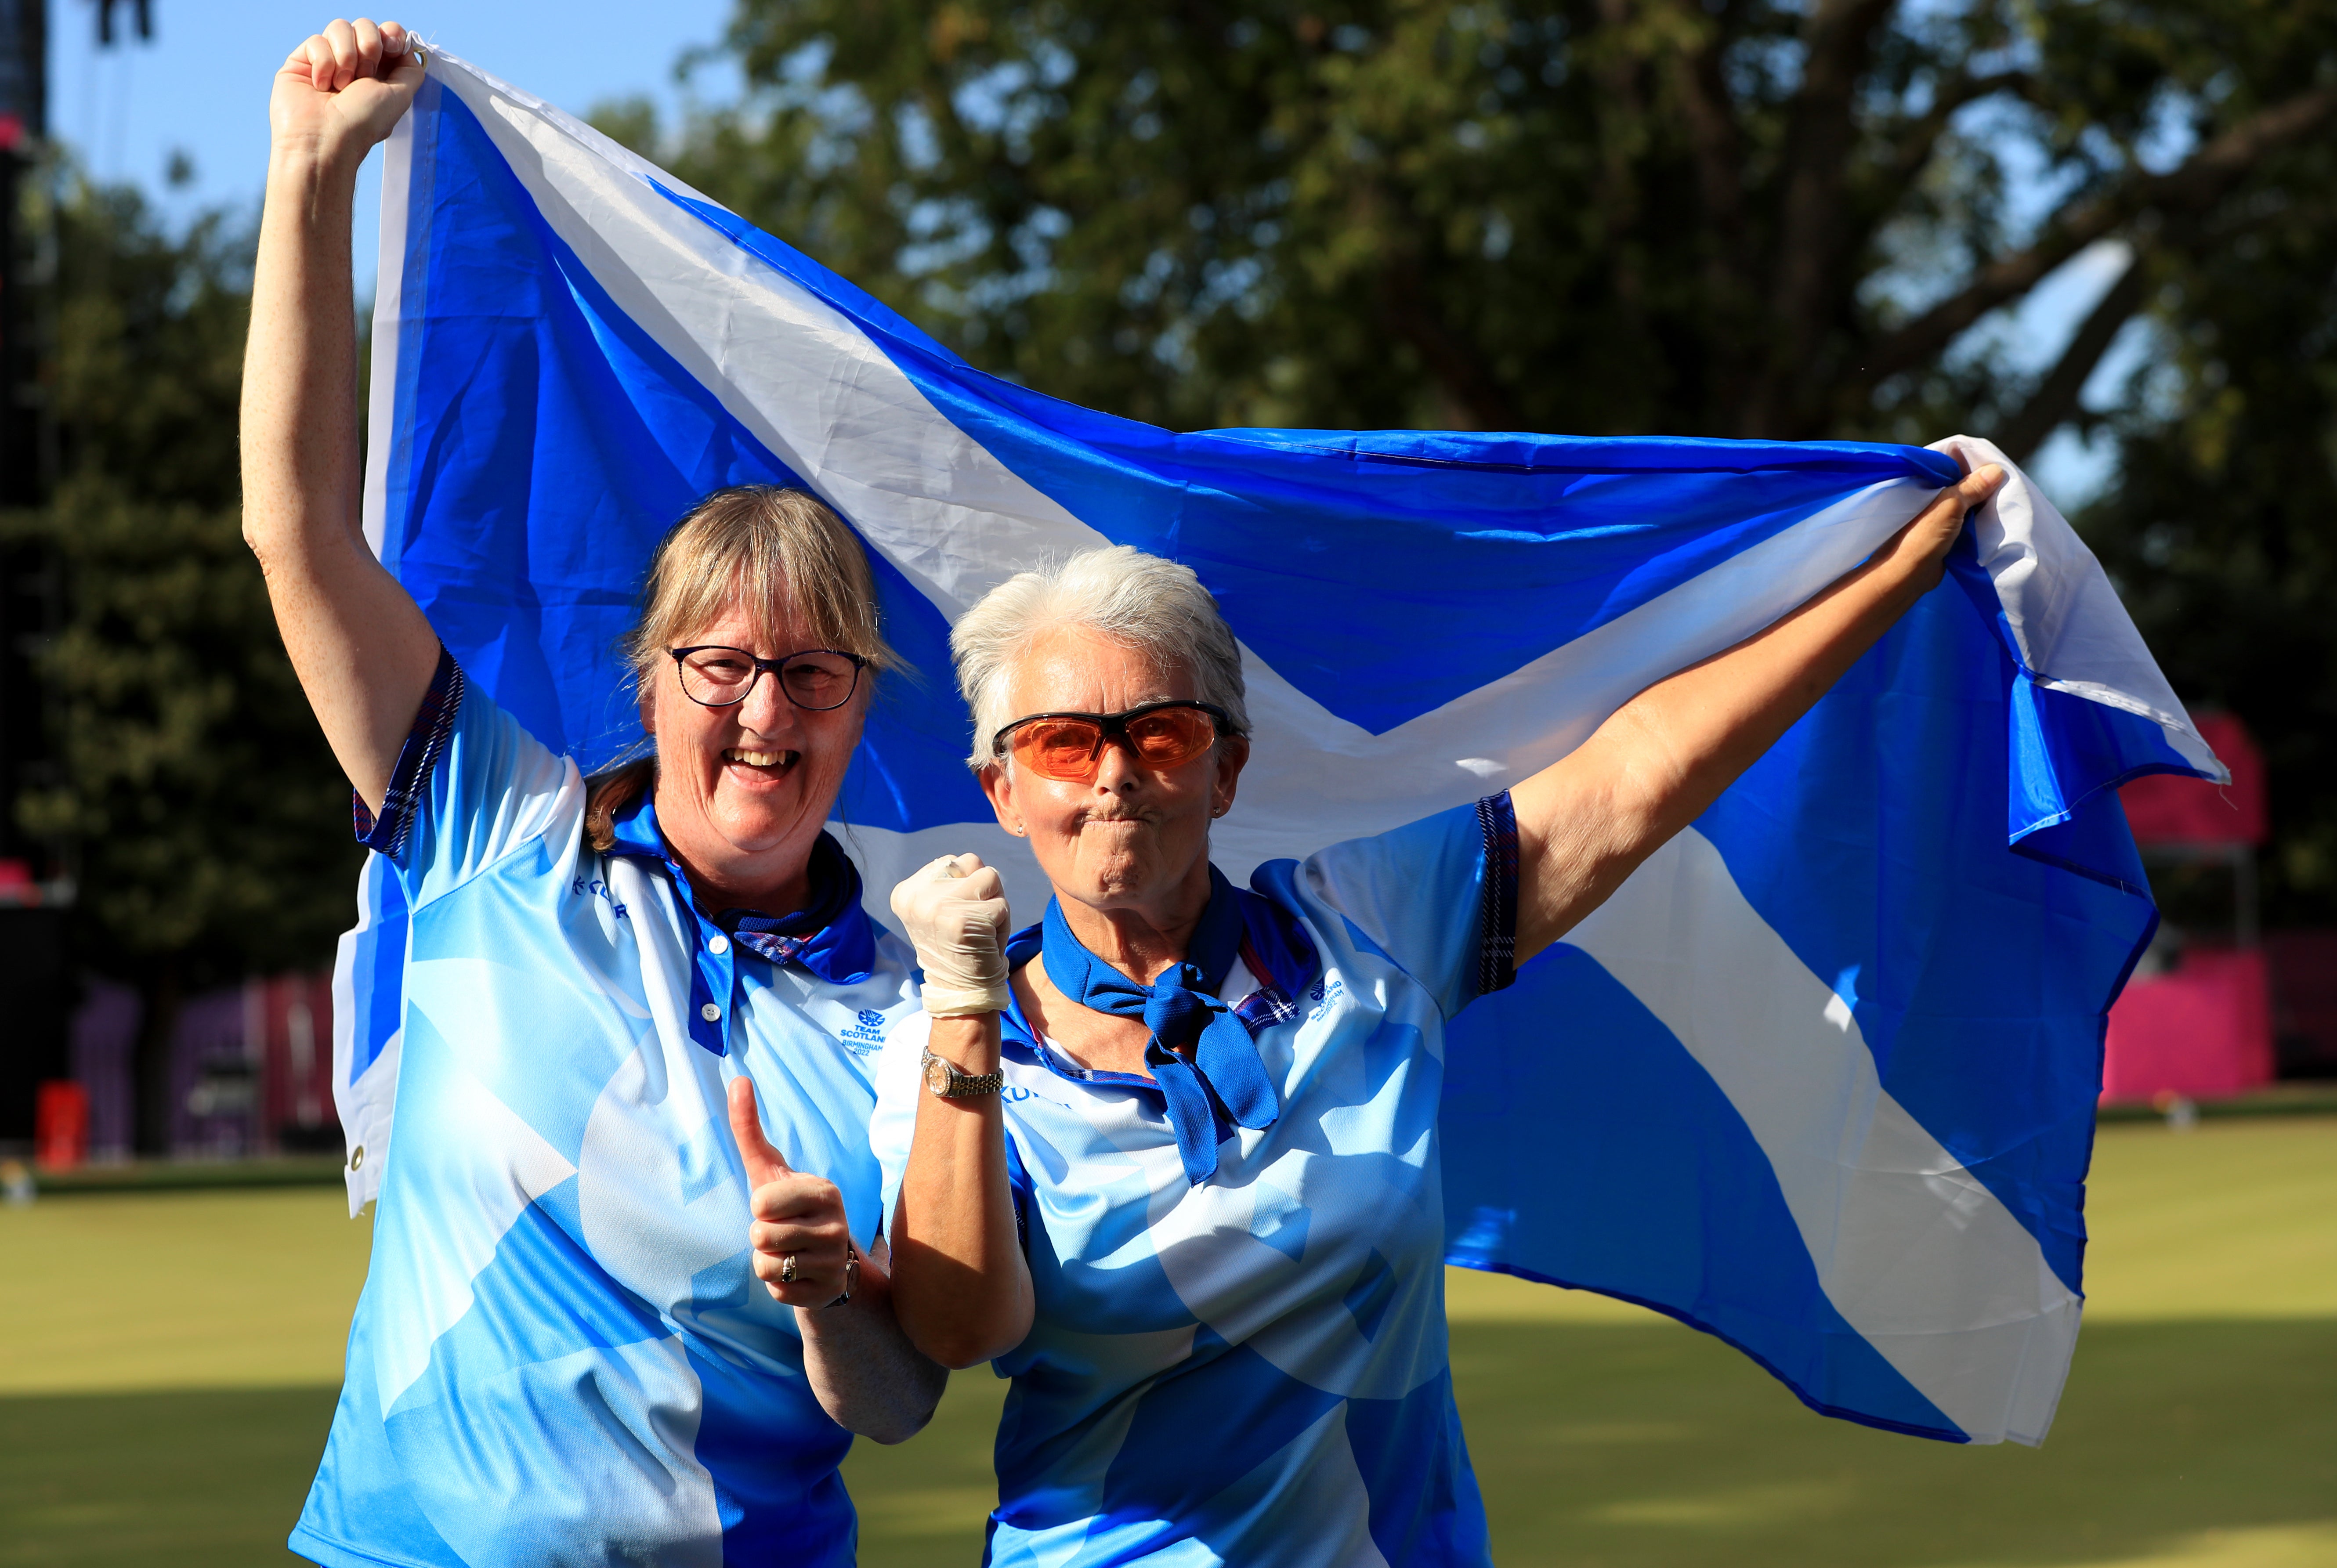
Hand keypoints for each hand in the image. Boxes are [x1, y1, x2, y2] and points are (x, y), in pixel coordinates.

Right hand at [271, 18, 424, 169]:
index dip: (392, 34)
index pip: (387, 33)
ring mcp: (327, 60)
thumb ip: (410, 70)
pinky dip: (323, 63)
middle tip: (364, 75)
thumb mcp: (400, 96)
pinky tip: (321, 85)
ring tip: (341, 85)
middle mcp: (354, 63)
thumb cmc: (362, 123)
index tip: (392, 47)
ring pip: (340, 27)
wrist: (325, 139)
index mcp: (380, 71)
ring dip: (347, 56)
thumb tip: (407, 46)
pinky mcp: (302, 60)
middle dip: (370, 46)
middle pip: (365, 25)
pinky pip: (316, 40)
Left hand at [728, 1077, 856, 1308]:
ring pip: (767, 1266)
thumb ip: (750, 1129)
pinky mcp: (826, 1292)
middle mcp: (836, 1224)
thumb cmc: (789, 1206)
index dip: (759, 1206)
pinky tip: (797, 1275)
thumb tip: (737, 1079)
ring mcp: (833, 1261)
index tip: (776, 1204)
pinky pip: (777, 1293)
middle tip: (782, 1230)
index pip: (762, 1202)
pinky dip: (778, 1286)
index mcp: (824, 1190)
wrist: (825, 1258)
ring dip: (766, 1261)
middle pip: (760, 1235)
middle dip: (760, 1235)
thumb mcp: (770, 1169)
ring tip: (788, 1251)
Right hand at [890, 854, 1010, 1016]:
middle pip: (971, 862)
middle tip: (971, 922)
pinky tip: (985, 941)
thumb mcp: (941, 906)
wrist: (959, 990)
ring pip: (991, 877)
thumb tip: (968, 862)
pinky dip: (1002, 923)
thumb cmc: (958, 945)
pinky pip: (1002, 905)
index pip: (953, 860)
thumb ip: (950, 879)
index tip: (954, 917)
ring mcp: (939, 907)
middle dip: (981, 889)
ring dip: (994, 903)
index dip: (965, 886)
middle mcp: (916, 897)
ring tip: (979, 929)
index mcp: (905, 892)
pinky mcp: (965, 921)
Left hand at [1872, 460, 2006, 597]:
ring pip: (1962, 501)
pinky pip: (1962, 519)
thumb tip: (1996, 469)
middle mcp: (1926, 495)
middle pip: (1957, 482)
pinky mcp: (1940, 532)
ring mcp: (1933, 514)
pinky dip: (1974, 518)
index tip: (1992, 462)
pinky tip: (1991, 516)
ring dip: (1978, 502)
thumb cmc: (1921, 538)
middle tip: (2002, 481)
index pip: (1947, 461)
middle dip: (1978, 483)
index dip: (1969, 460)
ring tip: (2001, 496)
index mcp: (1920, 481)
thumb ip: (1971, 488)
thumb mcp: (1949, 507)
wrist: (1906, 576)